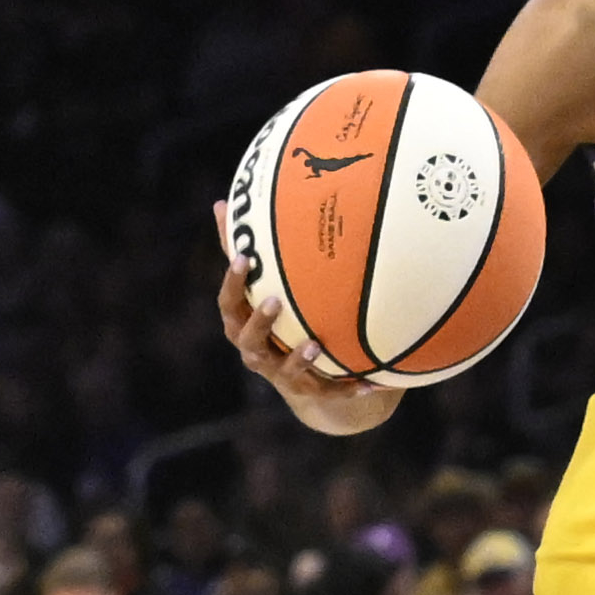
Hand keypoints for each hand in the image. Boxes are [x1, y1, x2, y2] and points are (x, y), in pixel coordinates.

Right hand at [212, 200, 397, 436]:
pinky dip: (349, 389)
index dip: (234, 282)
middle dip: (260, 322)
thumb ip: (241, 251)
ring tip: (314, 345)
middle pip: (248, 339)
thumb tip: (221, 203)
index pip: (228, 304)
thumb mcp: (260, 288)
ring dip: (298, 358)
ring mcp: (281, 375)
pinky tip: (373, 383)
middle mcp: (255, 353)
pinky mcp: (309, 391)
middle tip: (275, 300)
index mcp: (241, 325)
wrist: (304, 383)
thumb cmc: (276, 323)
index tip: (245, 258)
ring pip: (284, 370)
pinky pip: (329, 391)